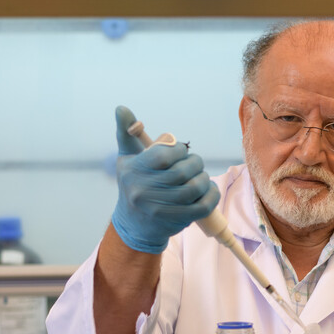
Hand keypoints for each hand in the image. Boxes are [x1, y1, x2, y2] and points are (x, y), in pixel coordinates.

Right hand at [111, 107, 220, 253]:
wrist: (134, 224)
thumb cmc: (133, 183)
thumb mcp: (127, 158)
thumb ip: (127, 132)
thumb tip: (122, 108)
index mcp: (133, 170)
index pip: (162, 155)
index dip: (179, 150)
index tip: (181, 150)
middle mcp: (144, 191)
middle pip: (181, 172)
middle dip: (195, 162)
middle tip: (195, 162)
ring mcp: (160, 209)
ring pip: (194, 188)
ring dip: (204, 178)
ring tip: (200, 175)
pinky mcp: (176, 221)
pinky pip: (203, 206)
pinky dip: (211, 195)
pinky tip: (208, 189)